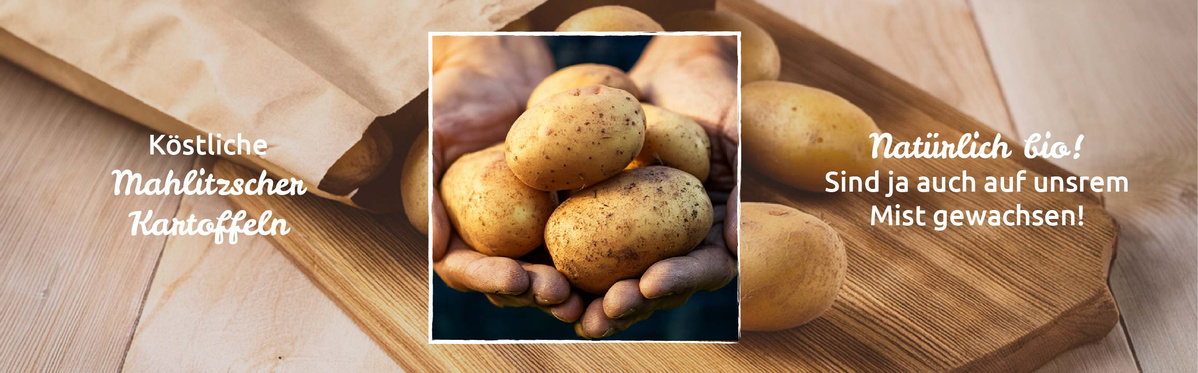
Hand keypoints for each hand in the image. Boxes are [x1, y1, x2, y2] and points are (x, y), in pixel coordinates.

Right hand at [429, 36, 582, 321]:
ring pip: (549, 275)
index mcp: (453, 229)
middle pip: (512, 283)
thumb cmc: (459, 96)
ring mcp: (530, 232)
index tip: (516, 277)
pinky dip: (598, 263)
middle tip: (560, 293)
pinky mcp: (567, 217)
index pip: (465, 269)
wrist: (504, 70)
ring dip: (569, 293)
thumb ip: (426, 182)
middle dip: (535, 294)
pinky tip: (620, 269)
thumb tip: (435, 248)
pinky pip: (584, 244)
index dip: (489, 279)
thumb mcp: (433, 130)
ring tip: (590, 298)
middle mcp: (492, 239)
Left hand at [577, 35, 740, 337]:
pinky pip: (575, 247)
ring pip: (612, 280)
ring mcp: (632, 235)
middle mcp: (672, 242)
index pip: (704, 268)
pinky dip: (556, 265)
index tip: (651, 281)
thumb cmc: (711, 93)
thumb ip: (737, 175)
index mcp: (711, 231)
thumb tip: (732, 244)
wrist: (668, 70)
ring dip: (590, 300)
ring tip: (569, 310)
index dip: (680, 280)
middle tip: (606, 309)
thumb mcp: (734, 126)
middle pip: (653, 287)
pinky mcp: (593, 220)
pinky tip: (534, 276)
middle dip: (630, 304)